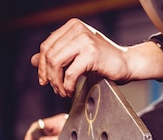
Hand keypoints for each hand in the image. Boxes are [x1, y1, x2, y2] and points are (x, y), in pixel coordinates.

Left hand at [31, 18, 162, 96]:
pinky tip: (70, 90)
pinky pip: (70, 73)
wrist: (127, 63)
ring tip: (62, 91)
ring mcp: (85, 40)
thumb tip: (34, 60)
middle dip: (48, 75)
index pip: (47, 45)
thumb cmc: (105, 60)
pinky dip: (67, 85)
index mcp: (72, 27)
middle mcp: (77, 30)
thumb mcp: (77, 55)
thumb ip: (57, 56)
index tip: (43, 79)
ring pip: (57, 63)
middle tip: (54, 88)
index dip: (41, 65)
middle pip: (50, 54)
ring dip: (57, 81)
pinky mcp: (91, 54)